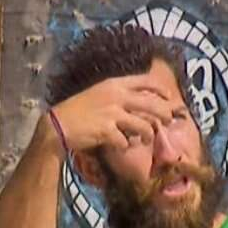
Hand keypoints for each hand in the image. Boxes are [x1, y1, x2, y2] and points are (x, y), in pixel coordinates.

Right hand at [48, 74, 172, 151]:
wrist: (58, 125)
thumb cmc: (78, 110)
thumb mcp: (99, 94)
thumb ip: (119, 96)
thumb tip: (141, 105)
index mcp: (114, 84)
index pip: (145, 81)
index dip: (160, 89)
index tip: (169, 96)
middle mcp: (116, 96)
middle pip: (151, 105)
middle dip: (164, 114)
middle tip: (168, 121)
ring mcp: (112, 114)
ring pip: (144, 126)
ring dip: (147, 135)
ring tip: (145, 139)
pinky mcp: (107, 131)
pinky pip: (126, 141)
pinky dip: (125, 146)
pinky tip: (120, 146)